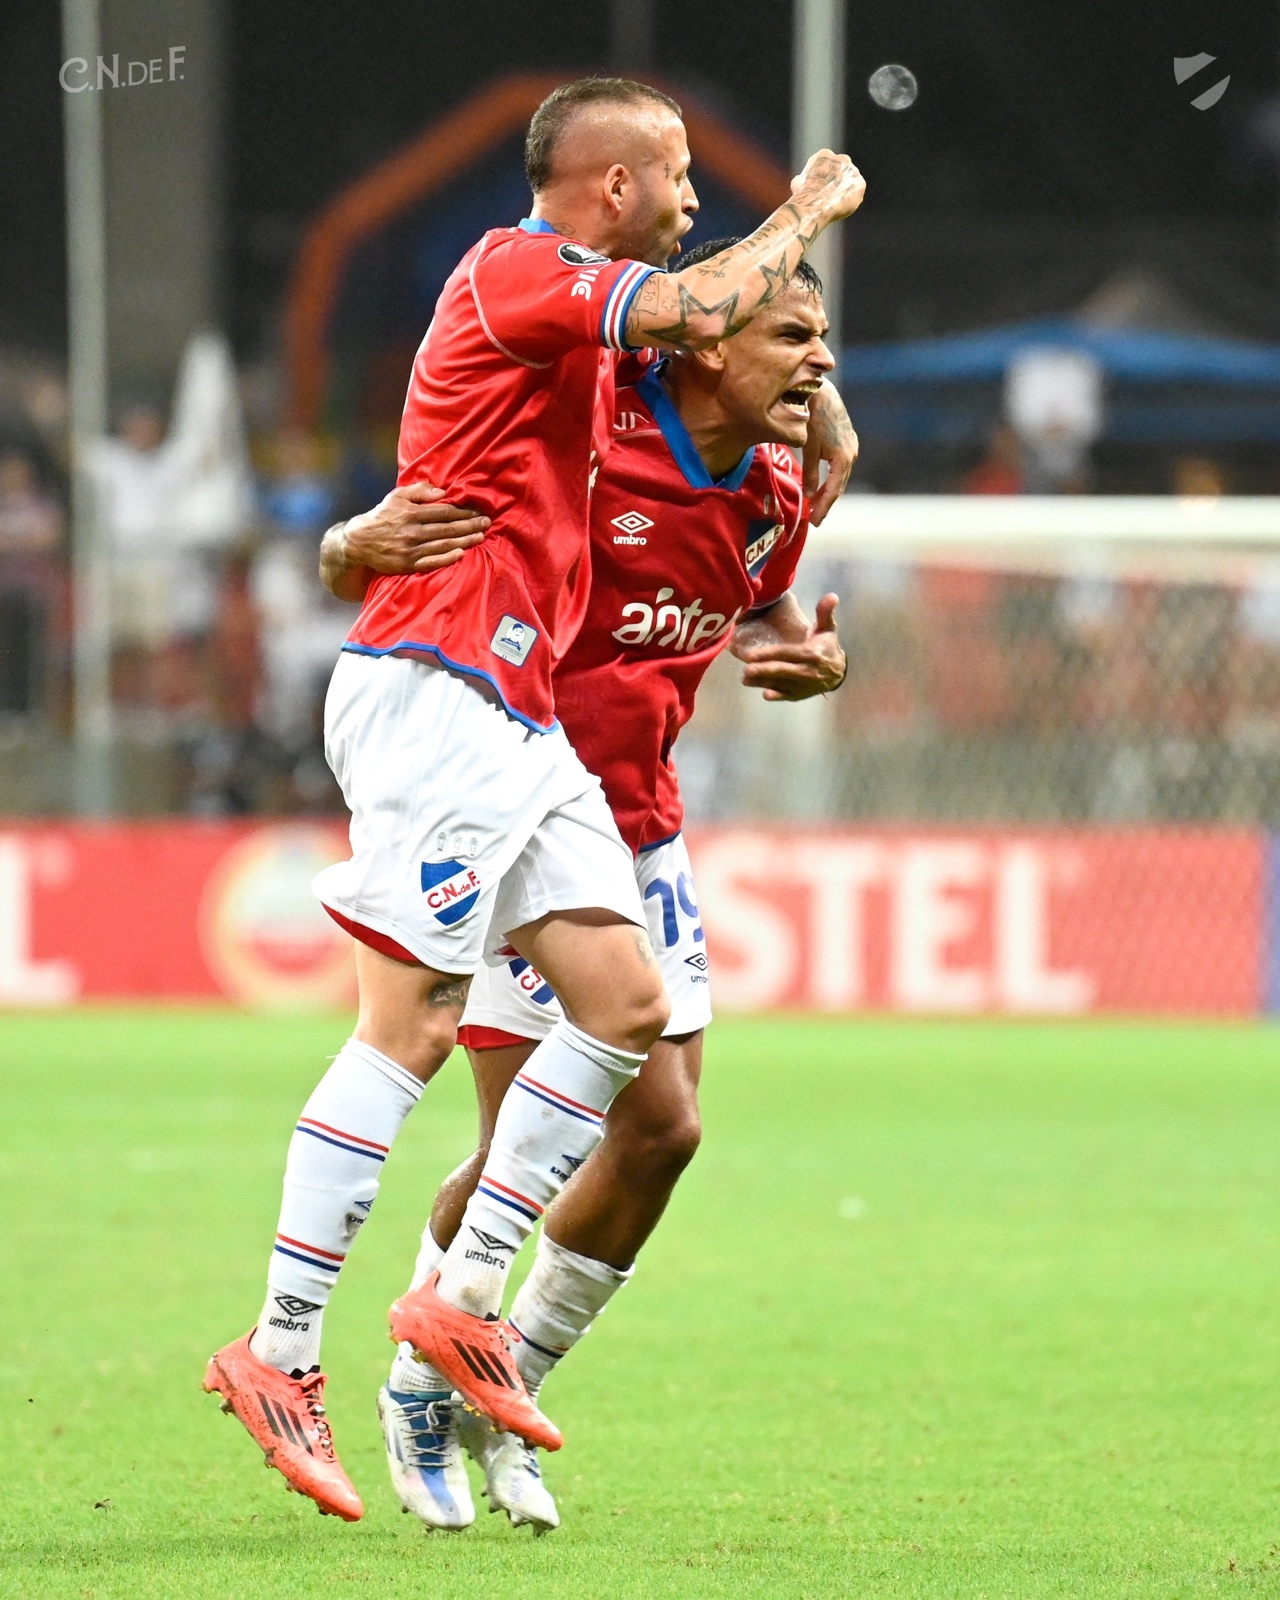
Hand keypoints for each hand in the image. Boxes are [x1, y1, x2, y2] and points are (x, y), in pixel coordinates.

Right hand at [342, 482, 488, 574]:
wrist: (359, 541)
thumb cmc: (382, 515)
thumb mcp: (396, 496)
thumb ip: (419, 491)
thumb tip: (442, 492)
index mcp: (411, 512)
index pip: (443, 512)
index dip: (463, 511)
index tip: (478, 511)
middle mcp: (412, 531)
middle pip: (447, 528)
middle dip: (469, 525)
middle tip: (487, 523)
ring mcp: (410, 549)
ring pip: (443, 545)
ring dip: (464, 541)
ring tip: (481, 537)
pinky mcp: (408, 564)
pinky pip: (431, 562)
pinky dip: (447, 558)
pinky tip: (461, 554)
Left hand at [737, 593, 846, 700]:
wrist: (838, 673)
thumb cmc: (827, 647)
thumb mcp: (827, 629)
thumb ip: (825, 613)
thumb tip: (832, 596)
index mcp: (812, 653)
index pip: (787, 653)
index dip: (769, 654)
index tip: (751, 654)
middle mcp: (808, 671)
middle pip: (783, 670)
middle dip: (764, 670)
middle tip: (746, 669)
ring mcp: (804, 685)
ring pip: (782, 684)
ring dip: (763, 683)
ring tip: (745, 680)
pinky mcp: (801, 695)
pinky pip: (788, 695)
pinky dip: (778, 696)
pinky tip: (765, 695)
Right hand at [791, 150, 865, 222]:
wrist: (816, 204)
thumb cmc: (803, 195)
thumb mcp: (797, 184)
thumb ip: (802, 180)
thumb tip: (798, 181)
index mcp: (824, 155)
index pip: (826, 163)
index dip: (823, 176)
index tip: (820, 186)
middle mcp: (841, 159)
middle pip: (842, 169)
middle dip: (837, 180)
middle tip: (831, 194)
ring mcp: (853, 171)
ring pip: (850, 181)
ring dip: (845, 190)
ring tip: (835, 203)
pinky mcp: (860, 184)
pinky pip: (856, 193)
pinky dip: (850, 200)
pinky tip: (841, 207)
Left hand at [803, 381, 858, 524]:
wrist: (820, 392)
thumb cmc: (811, 418)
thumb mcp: (808, 449)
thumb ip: (810, 473)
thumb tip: (809, 495)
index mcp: (843, 458)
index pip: (834, 490)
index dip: (823, 507)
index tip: (814, 521)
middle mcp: (851, 454)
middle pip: (839, 486)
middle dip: (826, 502)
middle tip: (814, 518)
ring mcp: (852, 447)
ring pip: (840, 477)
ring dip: (829, 491)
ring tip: (817, 505)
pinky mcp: (848, 441)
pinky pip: (840, 466)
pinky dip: (831, 478)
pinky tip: (822, 485)